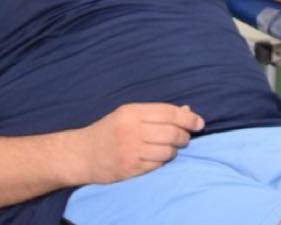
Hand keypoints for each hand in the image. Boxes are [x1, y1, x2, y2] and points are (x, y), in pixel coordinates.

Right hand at [73, 103, 204, 184]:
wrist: (81, 154)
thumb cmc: (109, 131)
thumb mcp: (129, 115)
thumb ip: (157, 113)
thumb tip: (187, 112)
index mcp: (132, 112)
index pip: (169, 113)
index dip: (188, 118)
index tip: (199, 123)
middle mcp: (131, 130)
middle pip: (172, 132)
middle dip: (184, 136)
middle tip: (185, 138)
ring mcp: (130, 151)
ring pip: (167, 151)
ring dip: (174, 150)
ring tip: (170, 148)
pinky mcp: (129, 168)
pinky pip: (157, 165)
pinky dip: (162, 162)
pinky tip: (156, 158)